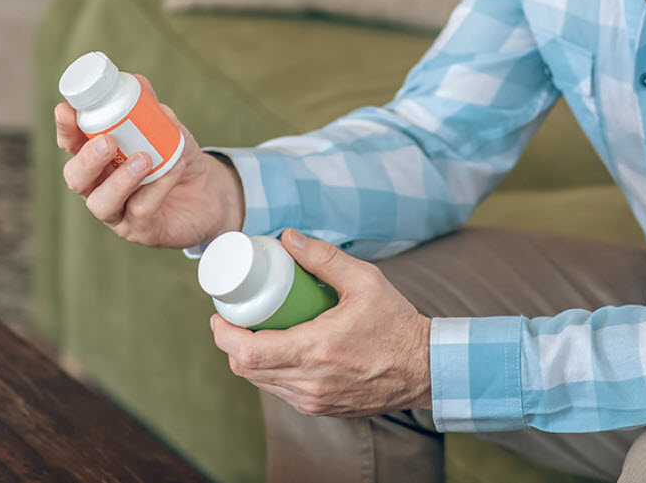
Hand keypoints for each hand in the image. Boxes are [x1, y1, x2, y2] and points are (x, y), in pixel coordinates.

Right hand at [57, 73, 245, 248]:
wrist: (213, 193)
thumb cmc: (180, 159)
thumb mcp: (168, 130)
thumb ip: (151, 111)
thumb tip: (138, 82)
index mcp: (100, 160)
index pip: (72, 145)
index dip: (65, 130)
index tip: (67, 110)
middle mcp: (101, 187)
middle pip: (76, 178)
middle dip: (86, 159)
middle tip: (107, 141)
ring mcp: (119, 213)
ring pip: (101, 203)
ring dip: (120, 179)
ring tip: (144, 159)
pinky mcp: (142, 230)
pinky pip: (141, 211)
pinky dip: (157, 188)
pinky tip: (174, 168)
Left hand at [210, 229, 431, 416]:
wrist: (424, 367)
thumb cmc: (396, 323)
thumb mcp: (364, 280)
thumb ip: (323, 257)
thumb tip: (287, 238)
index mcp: (316, 350)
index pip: (248, 352)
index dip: (224, 333)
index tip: (221, 314)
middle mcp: (310, 382)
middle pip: (246, 369)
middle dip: (231, 342)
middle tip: (235, 316)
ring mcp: (314, 400)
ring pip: (260, 382)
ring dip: (249, 358)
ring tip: (256, 329)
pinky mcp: (320, 409)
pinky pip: (279, 391)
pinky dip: (270, 371)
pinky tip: (280, 348)